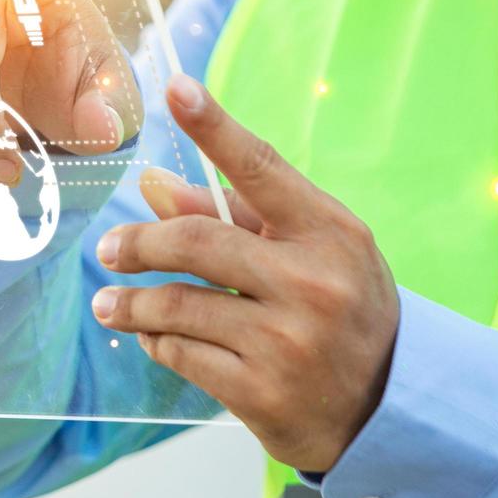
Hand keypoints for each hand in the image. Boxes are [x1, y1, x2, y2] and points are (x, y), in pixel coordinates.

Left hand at [90, 74, 400, 473]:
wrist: (387, 410)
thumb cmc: (340, 311)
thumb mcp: (311, 253)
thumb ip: (235, 216)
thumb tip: (154, 186)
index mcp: (330, 233)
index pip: (262, 167)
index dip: (215, 127)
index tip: (176, 87)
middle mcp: (313, 283)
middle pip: (196, 241)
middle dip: (139, 243)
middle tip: (109, 250)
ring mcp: (288, 341)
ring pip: (176, 304)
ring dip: (130, 302)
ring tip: (109, 303)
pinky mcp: (262, 393)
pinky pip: (180, 353)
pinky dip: (155, 342)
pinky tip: (151, 338)